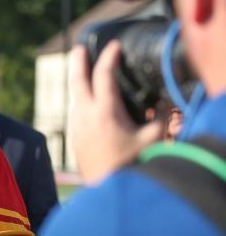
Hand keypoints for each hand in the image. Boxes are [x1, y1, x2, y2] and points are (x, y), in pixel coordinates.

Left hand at [69, 42, 163, 183]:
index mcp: (104, 111)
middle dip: (79, 61)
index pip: (103, 75)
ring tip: (84, 73)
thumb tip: (163, 103)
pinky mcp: (74, 140)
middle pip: (77, 81)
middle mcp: (85, 116)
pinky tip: (86, 103)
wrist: (106, 190)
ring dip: (79, 83)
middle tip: (81, 48)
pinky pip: (75, 113)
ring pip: (74, 98)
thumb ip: (160, 117)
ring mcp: (76, 128)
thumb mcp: (152, 138)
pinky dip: (80, 101)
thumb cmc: (130, 165)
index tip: (114, 45)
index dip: (109, 57)